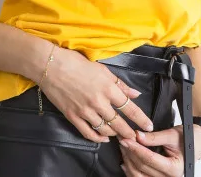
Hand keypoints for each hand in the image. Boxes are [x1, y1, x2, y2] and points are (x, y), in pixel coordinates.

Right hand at [38, 46, 154, 142]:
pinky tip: (104, 138)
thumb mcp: (102, 69)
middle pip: (119, 123)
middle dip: (130, 132)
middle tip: (136, 138)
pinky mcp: (73, 116)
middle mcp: (99, 102)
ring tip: (121, 136)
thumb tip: (135, 93)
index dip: (141, 119)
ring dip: (115, 134)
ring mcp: (85, 111)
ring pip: (105, 129)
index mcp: (108, 87)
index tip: (148, 126)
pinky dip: (98, 137)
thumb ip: (120, 83)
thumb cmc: (76, 62)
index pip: (129, 107)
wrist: (51, 65)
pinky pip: (88, 132)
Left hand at [118, 124, 200, 175]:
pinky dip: (131, 171)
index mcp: (175, 168)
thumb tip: (137, 135)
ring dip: (128, 161)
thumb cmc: (188, 137)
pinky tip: (125, 162)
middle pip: (142, 167)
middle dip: (130, 152)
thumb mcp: (172, 134)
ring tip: (123, 147)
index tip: (126, 139)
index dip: (135, 148)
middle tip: (122, 138)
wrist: (197, 143)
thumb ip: (154, 137)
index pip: (149, 159)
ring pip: (138, 175)